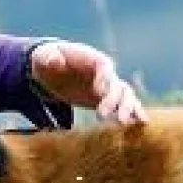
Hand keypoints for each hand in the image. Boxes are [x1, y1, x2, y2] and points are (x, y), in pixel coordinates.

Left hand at [29, 40, 147, 123]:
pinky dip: (132, 113)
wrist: (50, 69)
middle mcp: (104, 72)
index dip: (104, 78)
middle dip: (114, 100)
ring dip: (128, 109)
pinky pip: (122, 106)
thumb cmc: (46, 60)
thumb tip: (55, 62)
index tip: (97, 91)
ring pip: (125, 96)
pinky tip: (140, 125)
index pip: (104, 65)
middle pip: (117, 84)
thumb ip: (49, 58)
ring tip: (125, 124)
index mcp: (91, 58)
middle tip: (104, 117)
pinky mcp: (104, 100)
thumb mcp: (42, 57)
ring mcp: (106, 86)